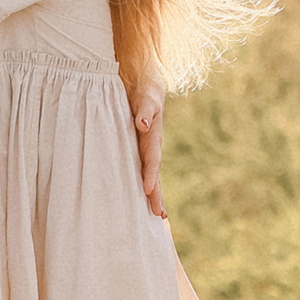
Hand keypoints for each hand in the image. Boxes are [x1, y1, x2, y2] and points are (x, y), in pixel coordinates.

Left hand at [132, 80, 166, 217]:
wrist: (147, 85)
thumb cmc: (145, 92)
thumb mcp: (145, 99)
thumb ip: (144, 111)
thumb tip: (141, 124)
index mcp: (152, 137)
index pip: (152, 160)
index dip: (150, 174)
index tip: (148, 189)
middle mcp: (152, 146)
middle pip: (154, 173)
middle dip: (156, 193)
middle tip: (159, 214)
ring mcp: (147, 149)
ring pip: (150, 175)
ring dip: (153, 193)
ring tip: (158, 214)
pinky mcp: (140, 149)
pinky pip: (142, 169)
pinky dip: (143, 183)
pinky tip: (142, 197)